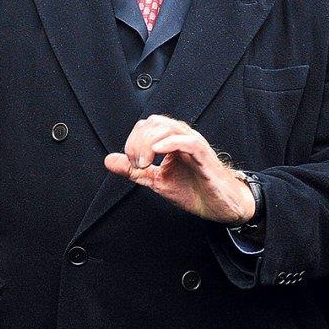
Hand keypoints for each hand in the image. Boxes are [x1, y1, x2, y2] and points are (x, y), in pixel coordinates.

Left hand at [104, 115, 254, 223]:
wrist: (218, 206)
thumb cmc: (194, 190)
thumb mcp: (156, 180)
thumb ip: (133, 170)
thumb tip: (109, 160)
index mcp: (170, 141)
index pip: (147, 126)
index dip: (133, 140)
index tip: (130, 162)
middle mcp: (182, 138)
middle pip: (155, 123)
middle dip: (139, 141)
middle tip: (136, 163)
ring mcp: (194, 145)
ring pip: (169, 127)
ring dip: (150, 143)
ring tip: (144, 162)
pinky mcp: (204, 156)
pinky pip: (188, 141)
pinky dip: (171, 142)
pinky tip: (158, 151)